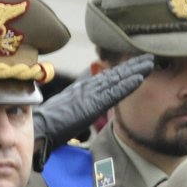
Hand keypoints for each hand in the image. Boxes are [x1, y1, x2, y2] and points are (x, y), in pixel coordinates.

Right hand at [32, 56, 153, 168]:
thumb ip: (74, 111)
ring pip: (116, 79)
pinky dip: (127, 85)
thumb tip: (79, 116)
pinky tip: (140, 79)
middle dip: (132, 66)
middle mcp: (86, 89)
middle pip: (113, 74)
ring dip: (135, 71)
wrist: (36, 130)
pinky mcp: (91, 104)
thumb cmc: (46, 127)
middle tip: (149, 57)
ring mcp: (89, 95)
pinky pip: (113, 93)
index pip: (105, 79)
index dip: (121, 71)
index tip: (135, 65)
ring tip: (151, 62)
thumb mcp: (63, 116)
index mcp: (80, 91)